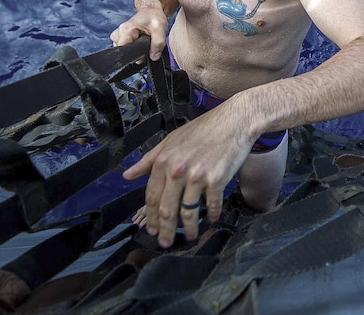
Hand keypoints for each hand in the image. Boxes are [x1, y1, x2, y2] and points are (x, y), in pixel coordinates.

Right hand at [110, 7, 169, 60]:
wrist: (151, 10)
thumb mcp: (160, 28)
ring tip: (143, 41)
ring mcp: (119, 35)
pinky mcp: (123, 37)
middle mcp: (119, 32)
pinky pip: (125, 47)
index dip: (134, 55)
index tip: (144, 51)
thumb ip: (158, 43)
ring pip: (124, 51)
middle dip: (136, 52)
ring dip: (135, 50)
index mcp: (125, 30)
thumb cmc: (154, 16)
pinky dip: (133, 47)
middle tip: (146, 43)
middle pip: (123, 52)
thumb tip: (154, 57)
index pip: (123, 50)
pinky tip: (140, 41)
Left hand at [123, 103, 255, 246]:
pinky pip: (211, 205)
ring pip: (188, 212)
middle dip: (165, 230)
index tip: (150, 228)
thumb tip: (128, 175)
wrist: (235, 121)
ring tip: (190, 237)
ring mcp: (197, 176)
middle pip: (167, 209)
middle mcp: (177, 170)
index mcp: (163, 161)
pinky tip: (211, 218)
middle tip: (165, 242)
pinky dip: (211, 215)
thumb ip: (148, 159)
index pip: (152, 196)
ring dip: (188, 229)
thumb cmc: (205, 129)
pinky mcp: (216, 180)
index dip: (150, 217)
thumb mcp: (171, 140)